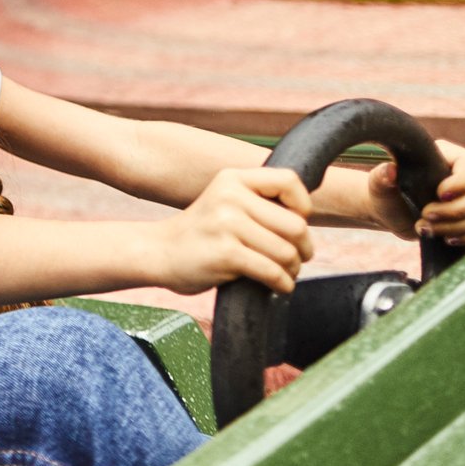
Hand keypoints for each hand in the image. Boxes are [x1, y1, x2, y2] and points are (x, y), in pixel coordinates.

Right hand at [155, 167, 314, 293]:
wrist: (159, 252)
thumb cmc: (203, 232)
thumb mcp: (225, 202)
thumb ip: (258, 202)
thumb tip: (305, 218)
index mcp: (232, 179)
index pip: (289, 180)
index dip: (302, 206)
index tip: (293, 224)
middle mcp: (229, 196)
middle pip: (296, 225)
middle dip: (303, 249)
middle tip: (294, 259)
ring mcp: (226, 224)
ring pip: (287, 252)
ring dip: (292, 270)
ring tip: (282, 274)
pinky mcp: (225, 253)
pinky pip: (273, 272)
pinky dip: (282, 284)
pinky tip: (276, 286)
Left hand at [369, 140, 464, 245]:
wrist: (391, 214)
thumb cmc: (385, 195)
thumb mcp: (380, 186)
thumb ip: (381, 177)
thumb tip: (389, 170)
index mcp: (444, 156)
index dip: (460, 183)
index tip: (439, 195)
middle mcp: (462, 174)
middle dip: (454, 211)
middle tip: (427, 215)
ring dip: (457, 227)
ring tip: (428, 228)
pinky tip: (448, 238)